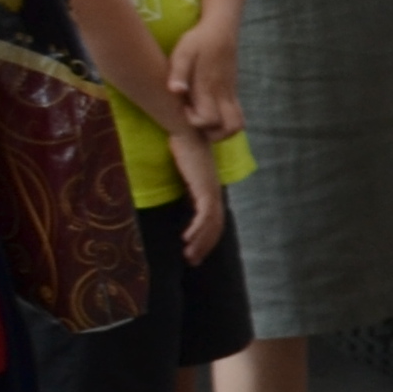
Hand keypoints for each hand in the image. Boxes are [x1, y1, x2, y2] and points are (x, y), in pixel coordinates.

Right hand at [166, 128, 228, 258]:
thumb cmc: (182, 145)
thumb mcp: (184, 170)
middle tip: (193, 261)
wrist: (187, 130)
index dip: (206, 238)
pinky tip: (186, 239)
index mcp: (210, 190)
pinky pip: (204, 214)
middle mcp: (214, 192)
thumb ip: (184, 184)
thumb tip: (177, 195)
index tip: (194, 252)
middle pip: (215, 227)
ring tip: (189, 256)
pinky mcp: (205, 188)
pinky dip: (197, 229)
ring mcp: (212, 191)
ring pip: (211, 224)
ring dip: (200, 242)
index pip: (213, 220)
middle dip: (205, 246)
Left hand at [168, 15, 240, 141]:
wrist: (221, 29)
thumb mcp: (183, 52)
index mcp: (210, 88)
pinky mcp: (233, 92)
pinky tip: (207, 109)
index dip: (195, 122)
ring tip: (203, 120)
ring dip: (222, 130)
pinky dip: (224, 121)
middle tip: (196, 122)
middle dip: (214, 134)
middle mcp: (224, 95)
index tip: (184, 109)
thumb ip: (179, 72)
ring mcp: (231, 94)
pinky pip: (236, 114)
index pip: (209, 119)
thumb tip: (175, 91)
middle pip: (231, 128)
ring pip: (238, 124)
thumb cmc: (198, 40)